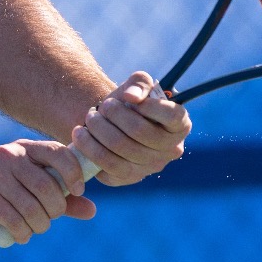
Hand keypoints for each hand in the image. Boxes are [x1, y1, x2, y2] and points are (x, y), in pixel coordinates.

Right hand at [0, 138, 97, 243]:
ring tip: (36, 227)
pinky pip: (13, 219)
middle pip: (47, 187)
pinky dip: (23, 233)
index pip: (59, 153)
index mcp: (27, 147)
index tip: (77, 191)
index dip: (74, 173)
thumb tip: (92, 210)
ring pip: (31, 207)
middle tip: (50, 217)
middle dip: (55, 210)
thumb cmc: (4, 187)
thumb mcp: (30, 184)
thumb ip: (61, 196)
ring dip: (40, 225)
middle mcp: (11, 156)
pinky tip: (22, 235)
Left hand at [71, 71, 190, 186]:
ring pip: (121, 149)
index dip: (150, 105)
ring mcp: (151, 167)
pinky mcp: (129, 178)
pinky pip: (107, 167)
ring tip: (89, 118)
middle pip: (140, 132)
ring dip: (98, 130)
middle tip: (102, 106)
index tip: (129, 98)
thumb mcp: (136, 86)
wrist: (110, 124)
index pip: (172, 116)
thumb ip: (139, 83)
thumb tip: (131, 97)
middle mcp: (171, 149)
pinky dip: (89, 149)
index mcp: (180, 125)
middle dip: (114, 114)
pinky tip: (82, 136)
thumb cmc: (129, 103)